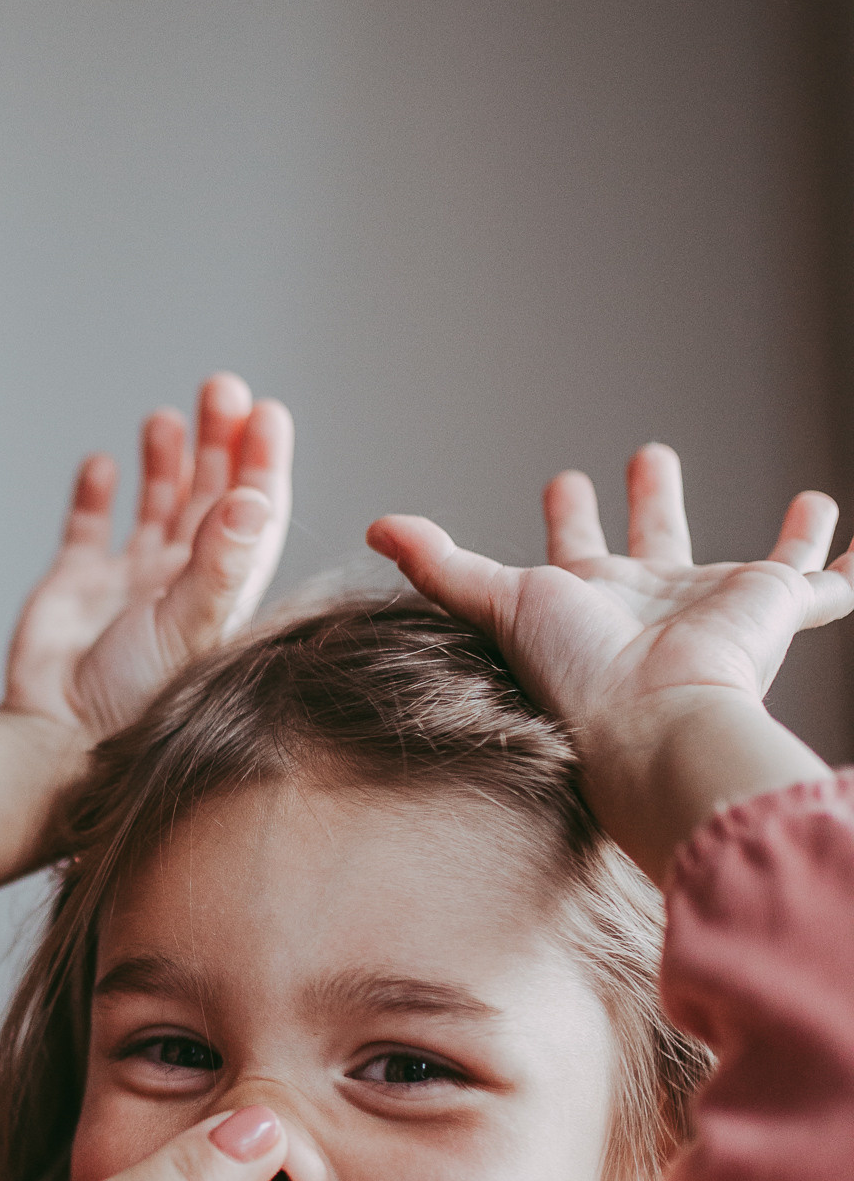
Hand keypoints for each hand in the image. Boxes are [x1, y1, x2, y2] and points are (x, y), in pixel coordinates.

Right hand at [5, 376, 293, 744]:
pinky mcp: (74, 588)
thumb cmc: (133, 700)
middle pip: (209, 498)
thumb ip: (219, 560)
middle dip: (218, 442)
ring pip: (154, 507)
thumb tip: (253, 494)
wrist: (55, 743)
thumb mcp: (188, 624)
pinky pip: (89, 529)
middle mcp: (178, 584)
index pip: (252, 514)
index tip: (267, 412)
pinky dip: (97, 496)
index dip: (263, 462)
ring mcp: (125, 585)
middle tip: (221, 387)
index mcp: (218, 592)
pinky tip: (104, 465)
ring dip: (165, 462)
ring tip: (167, 417)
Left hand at [369, 446, 850, 880]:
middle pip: (658, 541)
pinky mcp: (776, 606)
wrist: (653, 724)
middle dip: (651, 501)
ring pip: (760, 561)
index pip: (576, 551)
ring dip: (781, 535)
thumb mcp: (492, 603)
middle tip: (651, 456)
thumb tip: (375, 523)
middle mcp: (657, 602)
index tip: (565, 482)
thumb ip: (436, 565)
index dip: (570, 516)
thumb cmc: (573, 675)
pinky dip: (850, 563)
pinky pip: (830, 584)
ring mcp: (720, 606)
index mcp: (592, 601)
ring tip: (811, 500)